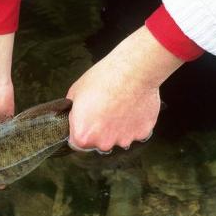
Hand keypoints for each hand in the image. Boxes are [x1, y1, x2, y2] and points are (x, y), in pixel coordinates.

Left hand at [67, 26, 183, 151]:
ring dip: (118, 128)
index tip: (85, 120)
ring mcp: (124, 140)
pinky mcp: (142, 134)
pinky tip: (132, 107)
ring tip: (119, 107)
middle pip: (99, 143)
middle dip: (100, 131)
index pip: (77, 142)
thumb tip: (75, 117)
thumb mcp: (75, 93)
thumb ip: (73, 113)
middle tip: (104, 110)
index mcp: (83, 135)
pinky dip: (134, 123)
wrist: (132, 72)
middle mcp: (103, 143)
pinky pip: (135, 132)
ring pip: (118, 138)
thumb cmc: (103, 79)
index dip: (80, 130)